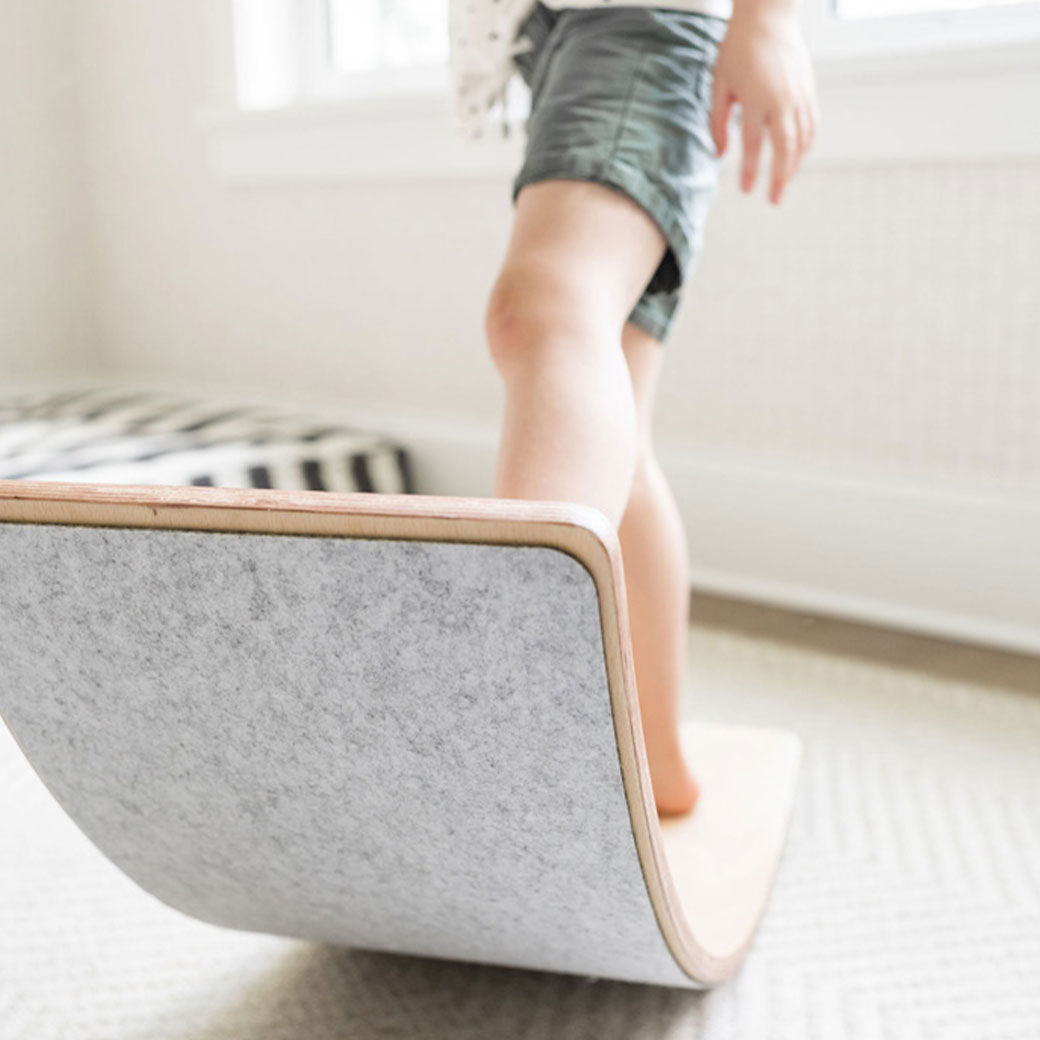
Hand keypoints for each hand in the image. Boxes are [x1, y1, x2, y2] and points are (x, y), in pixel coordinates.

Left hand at [709, 11, 817, 204]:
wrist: (768, 15)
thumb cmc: (738, 49)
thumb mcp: (720, 84)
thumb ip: (718, 121)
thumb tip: (720, 154)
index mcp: (757, 99)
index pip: (754, 145)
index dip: (750, 171)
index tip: (746, 190)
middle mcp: (782, 100)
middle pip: (785, 149)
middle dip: (780, 177)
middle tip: (774, 200)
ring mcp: (799, 95)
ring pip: (802, 139)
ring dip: (795, 165)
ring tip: (784, 183)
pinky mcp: (809, 90)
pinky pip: (811, 125)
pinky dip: (805, 145)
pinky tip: (797, 157)